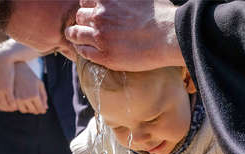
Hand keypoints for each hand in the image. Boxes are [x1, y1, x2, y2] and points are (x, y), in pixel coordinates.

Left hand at [0, 49, 17, 111]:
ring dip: (11, 107)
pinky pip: (11, 101)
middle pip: (0, 105)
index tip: (7, 107)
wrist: (1, 58)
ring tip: (17, 106)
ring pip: (6, 105)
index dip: (1, 106)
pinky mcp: (7, 89)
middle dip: (7, 108)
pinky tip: (19, 103)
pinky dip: (15, 104)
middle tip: (13, 108)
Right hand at [13, 62, 47, 114]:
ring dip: (28, 110)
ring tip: (30, 105)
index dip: (42, 110)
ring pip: (24, 111)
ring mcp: (17, 99)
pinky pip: (16, 108)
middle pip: (33, 111)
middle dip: (36, 110)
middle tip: (37, 108)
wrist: (15, 68)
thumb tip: (45, 108)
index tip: (43, 109)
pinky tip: (24, 103)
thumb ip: (44, 96)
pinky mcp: (10, 98)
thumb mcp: (39, 84)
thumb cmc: (30, 75)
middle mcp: (26, 99)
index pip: (40, 109)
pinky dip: (21, 107)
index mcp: (35, 95)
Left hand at [65, 0, 184, 70]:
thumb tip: (127, 0)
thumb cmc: (162, 14)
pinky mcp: (104, 55)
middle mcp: (100, 15)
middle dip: (83, 21)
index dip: (89, 7)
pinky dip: (81, 49)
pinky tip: (85, 50)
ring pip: (75, 34)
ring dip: (75, 34)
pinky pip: (83, 52)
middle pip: (80, 16)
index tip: (93, 12)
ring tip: (75, 38)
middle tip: (86, 27)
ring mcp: (100, 36)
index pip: (86, 0)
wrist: (169, 36)